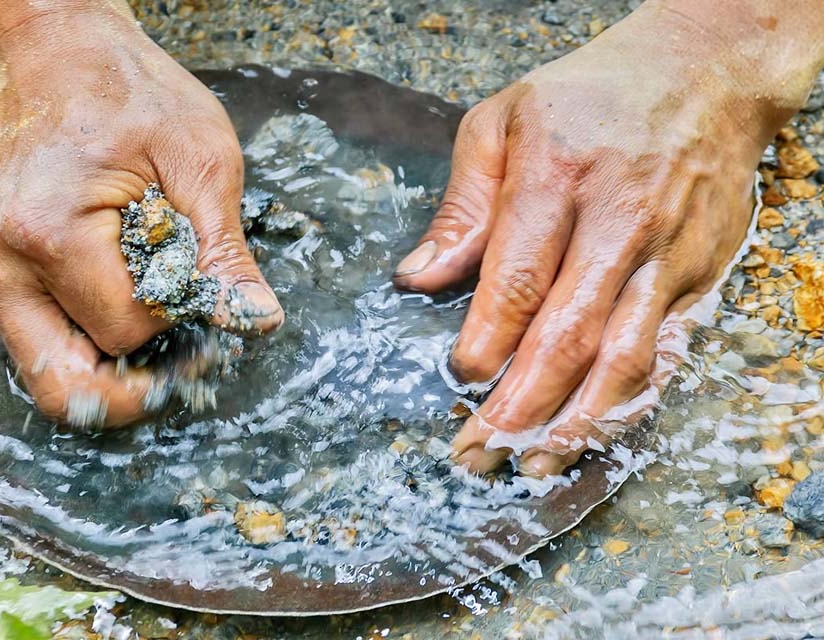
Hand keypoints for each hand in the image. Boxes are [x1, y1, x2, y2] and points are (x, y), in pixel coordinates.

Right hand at [0, 10, 282, 426]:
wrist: (59, 56)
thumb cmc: (130, 94)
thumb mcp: (201, 162)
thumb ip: (225, 253)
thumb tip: (257, 321)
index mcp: (49, 233)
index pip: (128, 331)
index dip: (182, 328)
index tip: (215, 306)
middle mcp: (1, 267)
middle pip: (71, 383)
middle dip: (140, 378)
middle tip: (190, 351)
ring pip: (53, 378)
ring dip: (114, 370)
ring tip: (161, 324)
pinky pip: (44, 348)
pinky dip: (92, 346)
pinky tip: (131, 309)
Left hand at [393, 1, 822, 475]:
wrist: (706, 72)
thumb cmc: (590, 96)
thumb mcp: (503, 121)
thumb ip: (462, 206)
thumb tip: (416, 279)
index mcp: (556, 179)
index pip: (517, 281)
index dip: (485, 342)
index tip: (456, 380)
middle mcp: (618, 223)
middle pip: (566, 336)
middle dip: (518, 407)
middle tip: (476, 452)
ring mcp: (666, 255)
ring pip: (623, 359)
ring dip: (575, 423)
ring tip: (532, 464)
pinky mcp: (699, 276)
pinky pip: (668, 352)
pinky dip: (632, 403)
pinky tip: (596, 433)